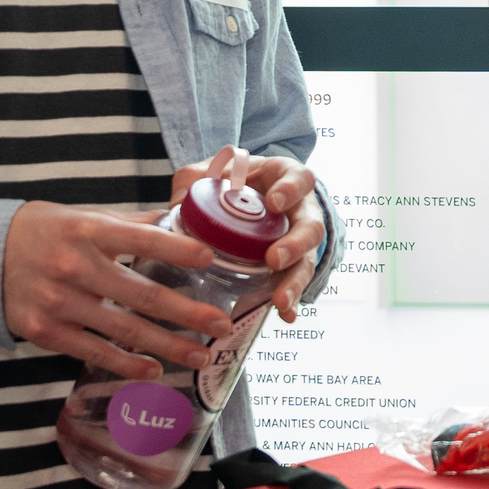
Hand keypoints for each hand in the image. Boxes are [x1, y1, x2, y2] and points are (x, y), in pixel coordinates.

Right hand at [0, 202, 232, 381]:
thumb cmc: (44, 231)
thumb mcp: (84, 215)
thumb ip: (131, 223)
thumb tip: (182, 220)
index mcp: (89, 230)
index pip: (142, 239)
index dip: (177, 250)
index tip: (209, 259)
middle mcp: (76, 266)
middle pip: (143, 295)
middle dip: (188, 313)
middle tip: (222, 325)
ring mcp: (60, 302)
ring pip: (125, 329)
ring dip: (168, 346)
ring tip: (200, 356)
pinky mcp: (45, 332)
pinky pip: (95, 351)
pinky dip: (127, 364)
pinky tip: (154, 370)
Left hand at [174, 148, 328, 319]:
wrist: (249, 196)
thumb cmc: (234, 181)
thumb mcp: (213, 172)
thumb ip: (194, 180)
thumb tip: (178, 203)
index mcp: (285, 178)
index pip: (299, 178)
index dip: (291, 189)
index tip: (274, 202)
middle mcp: (301, 209)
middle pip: (311, 227)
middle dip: (295, 244)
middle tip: (274, 259)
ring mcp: (299, 239)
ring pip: (307, 260)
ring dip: (295, 280)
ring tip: (280, 300)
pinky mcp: (293, 264)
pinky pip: (296, 282)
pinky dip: (292, 301)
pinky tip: (285, 315)